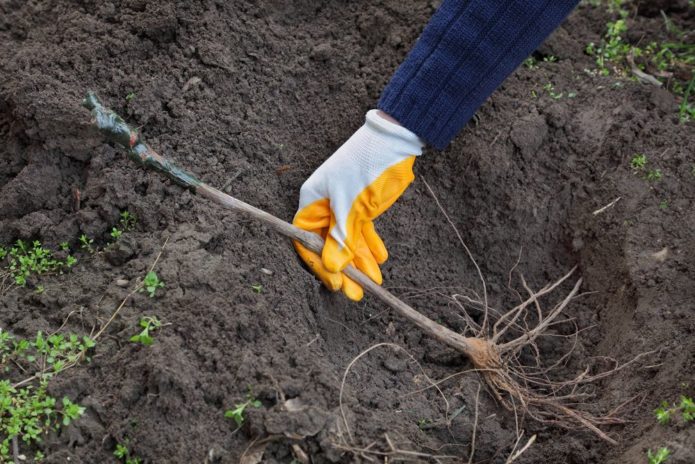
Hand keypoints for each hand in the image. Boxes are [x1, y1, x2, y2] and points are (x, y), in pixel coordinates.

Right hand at [293, 110, 423, 300]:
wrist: (395, 139)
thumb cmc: (367, 166)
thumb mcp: (353, 205)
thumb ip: (342, 238)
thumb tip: (333, 268)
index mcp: (313, 201)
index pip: (307, 240)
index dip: (320, 264)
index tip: (336, 283)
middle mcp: (325, 205)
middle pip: (328, 245)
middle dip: (344, 269)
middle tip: (357, 294)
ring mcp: (344, 205)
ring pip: (348, 241)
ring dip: (360, 261)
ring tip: (374, 282)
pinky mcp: (362, 205)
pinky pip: (362, 231)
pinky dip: (370, 245)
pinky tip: (380, 260)